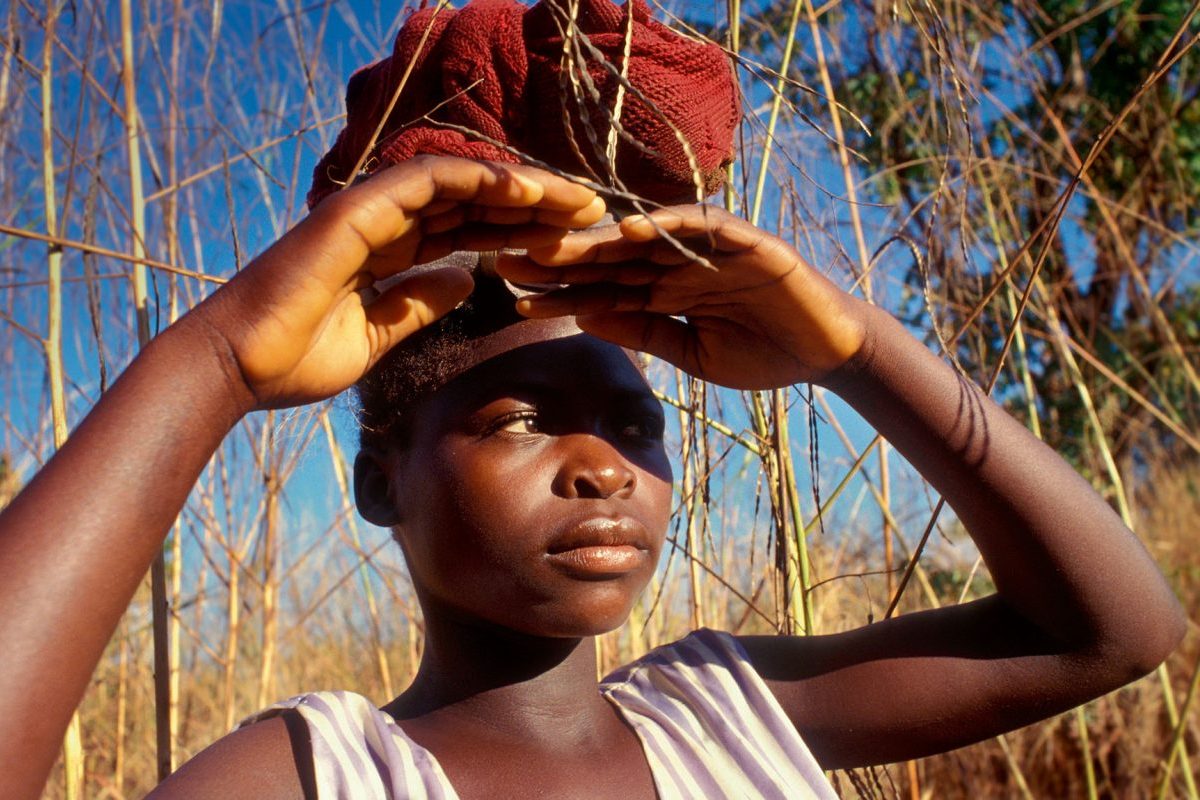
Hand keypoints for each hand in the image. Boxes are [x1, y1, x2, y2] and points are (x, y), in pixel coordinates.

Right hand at [191, 157, 604, 409]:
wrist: (239, 366)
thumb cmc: (298, 357)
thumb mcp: (380, 334)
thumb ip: (421, 302)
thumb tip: (468, 280)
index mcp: (392, 251)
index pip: (470, 228)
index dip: (521, 229)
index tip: (569, 242)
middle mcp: (386, 224)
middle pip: (476, 201)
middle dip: (536, 206)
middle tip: (592, 214)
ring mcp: (371, 212)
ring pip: (463, 183)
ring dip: (523, 188)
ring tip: (576, 201)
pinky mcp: (357, 211)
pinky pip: (428, 180)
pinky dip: (479, 178)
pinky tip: (526, 189)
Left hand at [496, 205, 866, 388]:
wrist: (827, 352)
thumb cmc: (762, 353)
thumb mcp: (691, 353)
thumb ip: (644, 332)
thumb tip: (585, 316)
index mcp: (663, 290)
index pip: (602, 288)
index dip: (558, 291)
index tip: (513, 296)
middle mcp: (677, 262)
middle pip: (609, 258)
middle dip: (560, 259)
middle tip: (508, 260)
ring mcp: (708, 248)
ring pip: (643, 237)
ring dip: (596, 239)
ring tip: (551, 245)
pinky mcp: (743, 240)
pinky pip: (700, 226)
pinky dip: (666, 226)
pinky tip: (627, 231)